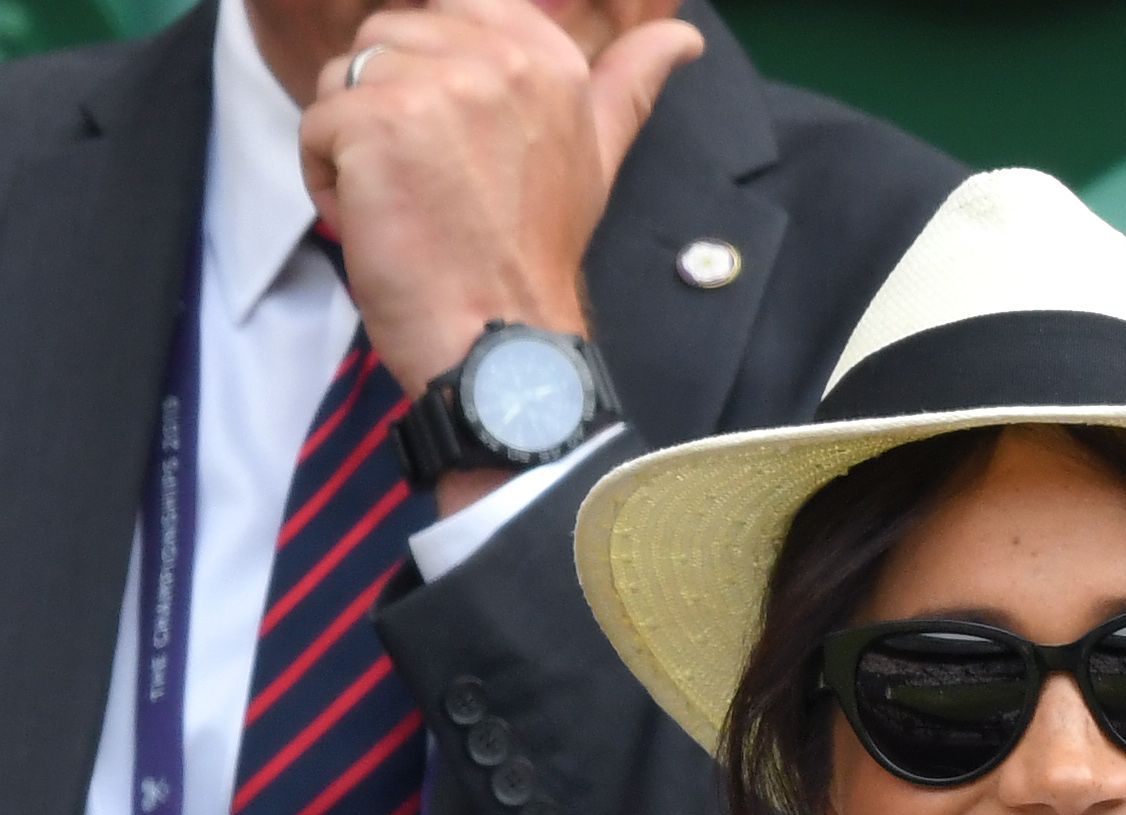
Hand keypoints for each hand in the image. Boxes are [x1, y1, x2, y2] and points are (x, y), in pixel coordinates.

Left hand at [299, 0, 702, 402]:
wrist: (504, 346)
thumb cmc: (535, 259)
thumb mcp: (596, 159)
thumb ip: (629, 85)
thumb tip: (684, 38)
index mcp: (546, 54)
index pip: (445, 12)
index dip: (431, 77)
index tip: (457, 149)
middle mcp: (496, 56)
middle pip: (388, 39)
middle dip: (390, 111)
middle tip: (434, 190)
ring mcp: (434, 86)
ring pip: (347, 77)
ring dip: (356, 146)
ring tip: (404, 206)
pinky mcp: (376, 123)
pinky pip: (317, 125)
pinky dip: (328, 180)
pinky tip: (375, 223)